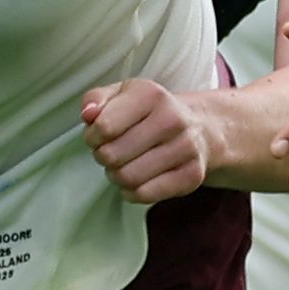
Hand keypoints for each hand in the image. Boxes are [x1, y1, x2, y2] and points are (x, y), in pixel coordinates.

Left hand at [81, 77, 207, 204]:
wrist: (200, 129)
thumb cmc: (150, 112)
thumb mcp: (122, 94)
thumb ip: (96, 99)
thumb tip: (88, 114)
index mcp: (152, 95)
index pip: (104, 127)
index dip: (92, 137)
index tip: (97, 137)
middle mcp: (173, 119)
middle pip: (112, 155)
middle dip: (102, 157)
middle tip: (109, 153)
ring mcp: (186, 148)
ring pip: (128, 178)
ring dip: (115, 176)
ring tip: (121, 166)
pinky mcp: (192, 175)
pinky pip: (145, 195)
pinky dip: (132, 192)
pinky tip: (136, 180)